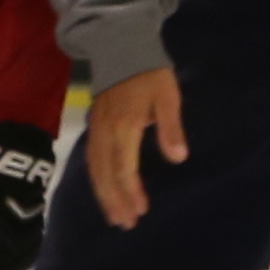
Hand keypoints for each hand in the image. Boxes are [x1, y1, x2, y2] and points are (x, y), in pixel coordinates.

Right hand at [85, 66, 186, 227]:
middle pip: (106, 175)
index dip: (131, 193)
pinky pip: (91, 159)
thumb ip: (171, 127)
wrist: (119, 45)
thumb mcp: (167, 96)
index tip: (140, 211)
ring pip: (95, 169)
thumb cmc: (149, 72)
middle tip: (125, 224)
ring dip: (103, 195)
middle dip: (115, 201)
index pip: (125, 169)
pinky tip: (102, 188)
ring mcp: (96, 129)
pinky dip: (96, 179)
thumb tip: (177, 158)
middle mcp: (106, 133)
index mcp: (124, 127)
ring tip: (113, 216)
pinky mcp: (93, 125)